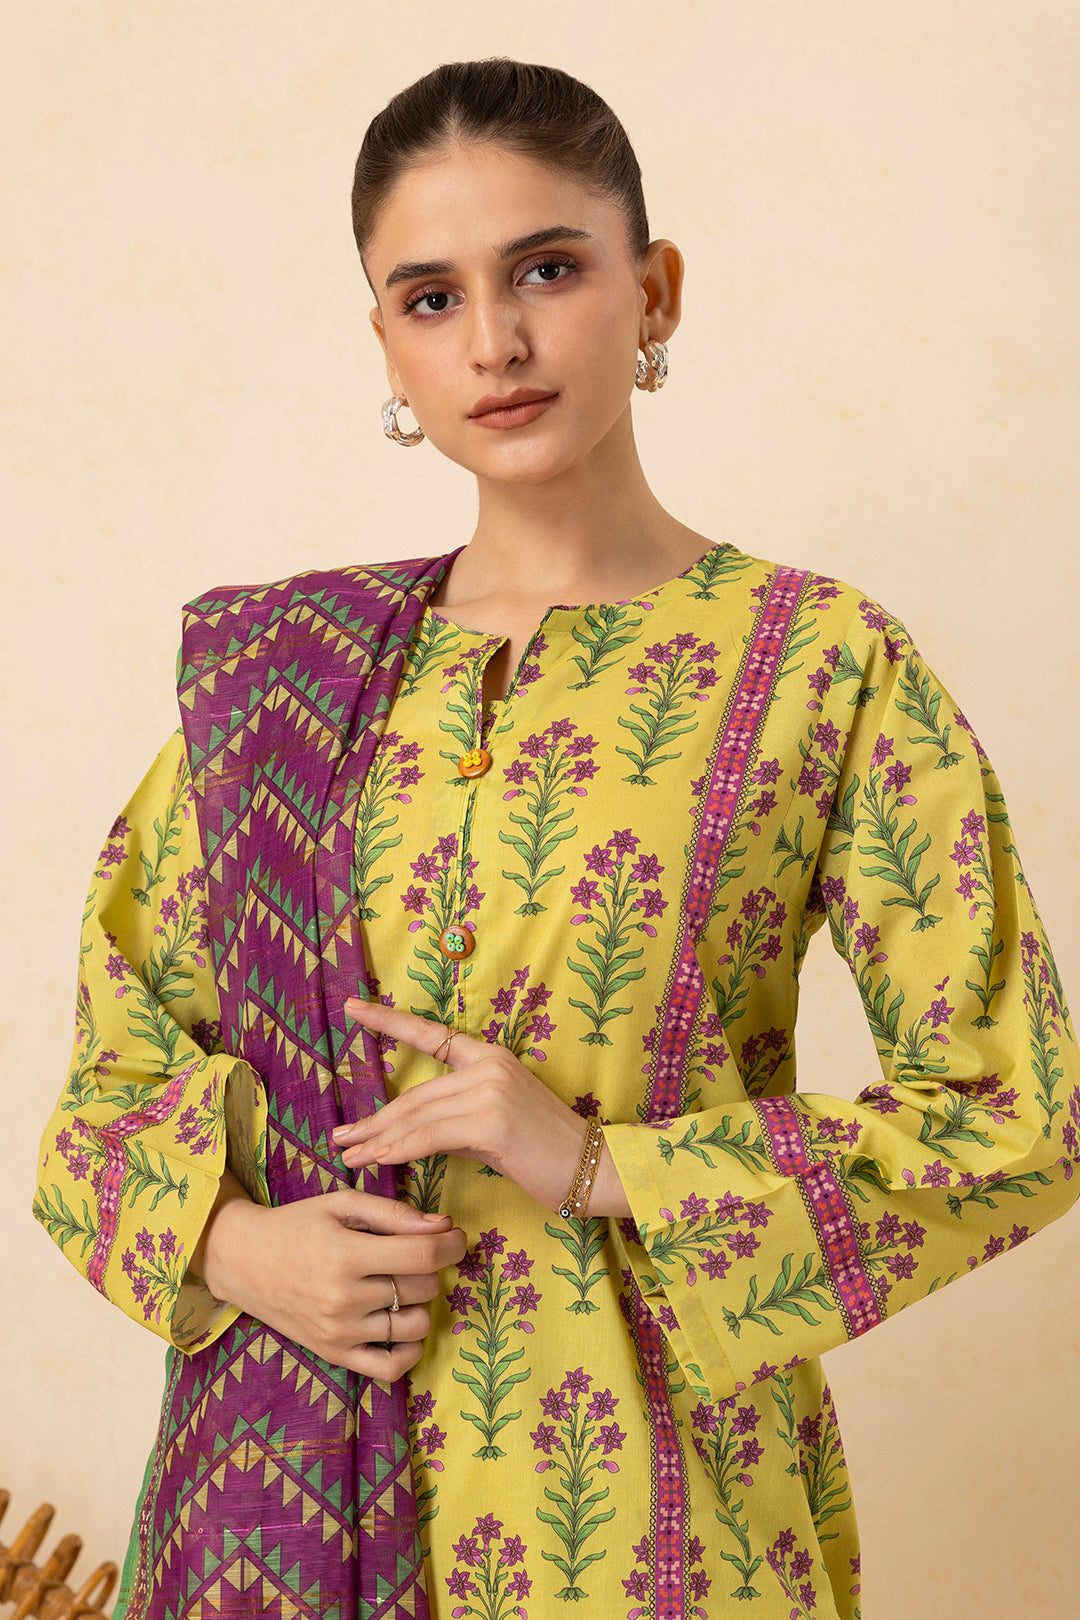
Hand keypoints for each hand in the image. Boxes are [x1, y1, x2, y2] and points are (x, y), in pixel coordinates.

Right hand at [195, 1168, 466, 1378]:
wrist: (242, 1261)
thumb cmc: (296, 1225)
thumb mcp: (341, 1204)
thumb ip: (394, 1213)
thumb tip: (442, 1225)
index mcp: (346, 1254)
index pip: (423, 1255)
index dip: (452, 1244)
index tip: (456, 1237)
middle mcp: (343, 1298)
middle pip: (422, 1287)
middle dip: (431, 1267)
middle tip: (415, 1253)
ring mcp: (339, 1332)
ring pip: (415, 1325)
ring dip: (422, 1303)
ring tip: (403, 1285)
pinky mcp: (334, 1354)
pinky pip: (390, 1368)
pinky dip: (410, 1351)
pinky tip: (405, 1325)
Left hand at [336, 999, 630, 1218]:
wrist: (592, 1168)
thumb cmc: (544, 1152)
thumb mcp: (496, 1124)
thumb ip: (456, 1117)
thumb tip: (410, 1132)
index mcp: (490, 1057)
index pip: (431, 1035)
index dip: (388, 1020)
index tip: (352, 1007)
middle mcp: (489, 1064)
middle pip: (414, 1094)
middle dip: (373, 1120)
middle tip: (339, 1137)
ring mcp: (491, 1089)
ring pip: (418, 1116)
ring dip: (378, 1140)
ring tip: (349, 1155)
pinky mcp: (491, 1119)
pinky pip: (432, 1136)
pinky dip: (402, 1149)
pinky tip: (380, 1160)